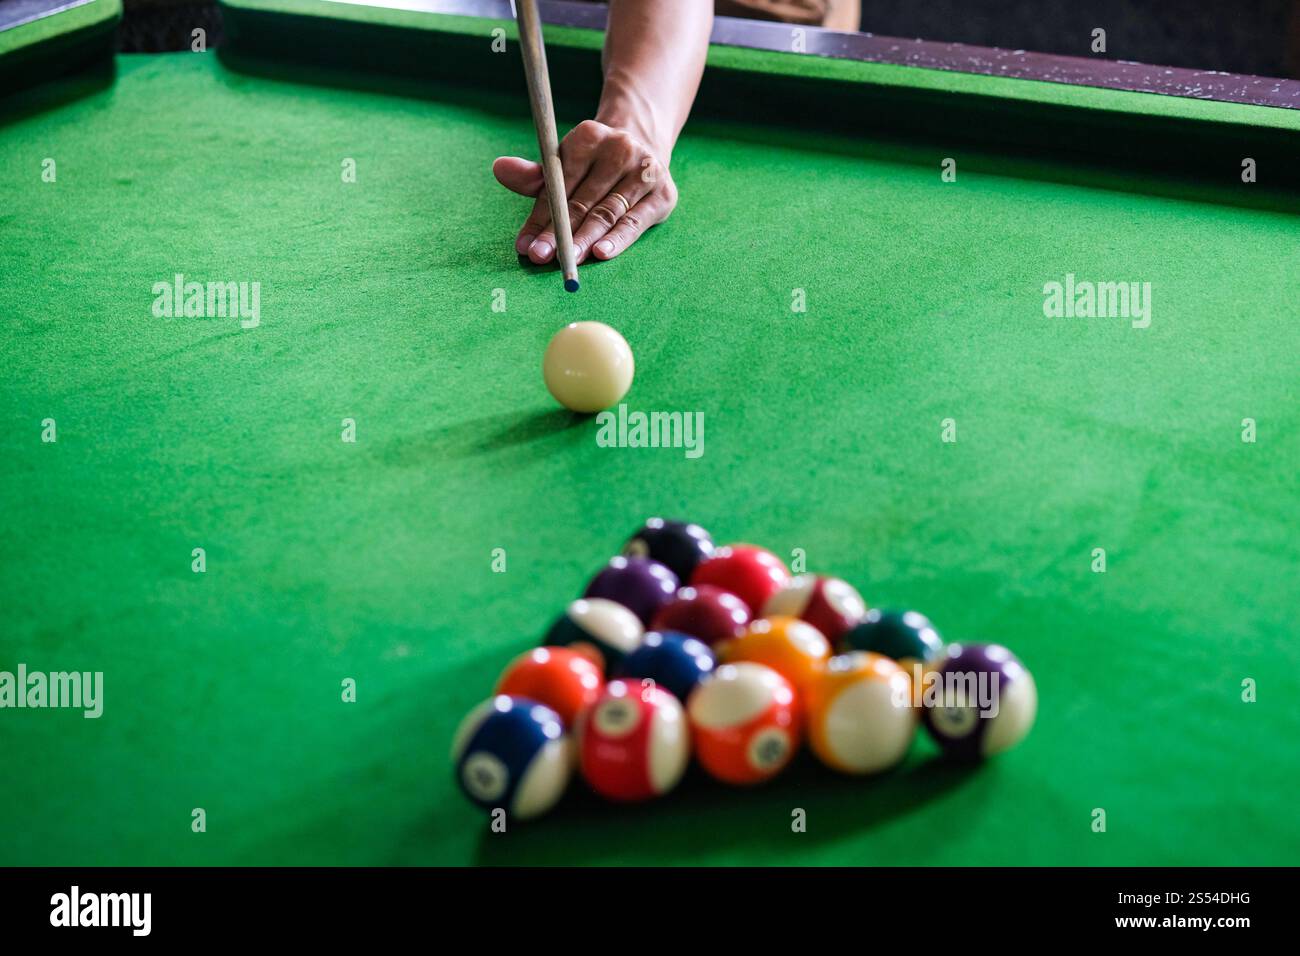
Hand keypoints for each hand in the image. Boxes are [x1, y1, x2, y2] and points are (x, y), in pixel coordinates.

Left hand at [493, 119, 677, 264]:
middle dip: (559, 233)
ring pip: (607, 213)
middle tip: (540, 257)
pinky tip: (601, 254)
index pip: (560, 181)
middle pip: (583, 200)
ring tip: (566, 262)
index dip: (540, 215)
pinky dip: (617, 240)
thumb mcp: (563, 164)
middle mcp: (620, 148)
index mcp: (589, 136)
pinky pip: (635, 222)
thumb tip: (499, 169)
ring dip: (585, 240)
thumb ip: (533, 175)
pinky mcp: (663, 194)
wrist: (643, 147)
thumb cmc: (592, 165)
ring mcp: (644, 171)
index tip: (525, 243)